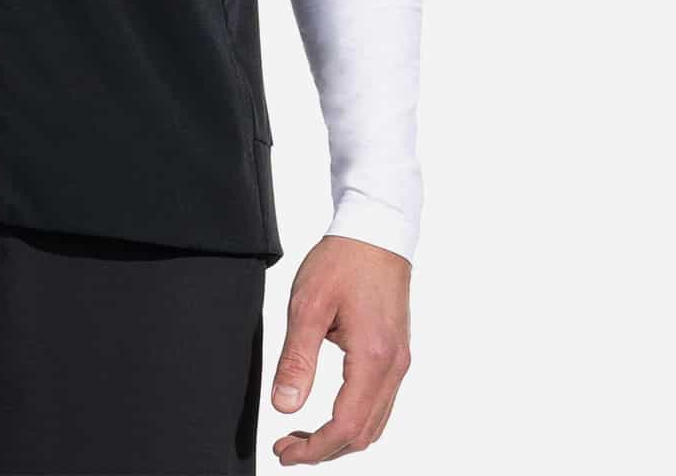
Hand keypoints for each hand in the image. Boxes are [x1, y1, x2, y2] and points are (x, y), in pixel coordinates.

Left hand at [270, 235, 411, 463]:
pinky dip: (354, 419)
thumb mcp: (308, 306)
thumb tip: (285, 406)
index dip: (315, 449)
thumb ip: (297, 359)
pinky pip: (380, 402)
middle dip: (325, 450)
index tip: (285, 452)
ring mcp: (399, 362)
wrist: (376, 231)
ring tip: (302, 435)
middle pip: (363, 434)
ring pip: (374, 423)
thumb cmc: (342, 261)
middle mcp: (393, 367)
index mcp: (372, 358)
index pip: (346, 426)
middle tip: (287, 448)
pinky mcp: (396, 354)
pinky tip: (329, 412)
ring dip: (340, 437)